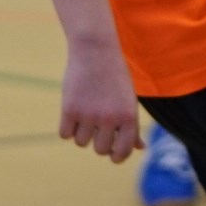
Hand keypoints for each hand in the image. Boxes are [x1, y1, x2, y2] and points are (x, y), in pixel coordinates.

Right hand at [60, 41, 138, 162]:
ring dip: (81, 132)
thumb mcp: (129, 99)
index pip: (123, 152)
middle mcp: (110, 119)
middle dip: (97, 140)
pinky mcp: (70, 109)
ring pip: (81, 142)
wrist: (95, 50)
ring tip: (85, 111)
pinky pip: (65, 134)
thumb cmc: (115, 75)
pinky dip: (67, 127)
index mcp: (129, 117)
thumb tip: (140, 148)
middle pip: (100, 150)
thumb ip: (133, 126)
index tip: (112, 152)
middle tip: (97, 124)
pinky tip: (73, 111)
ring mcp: (89, 115)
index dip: (117, 156)